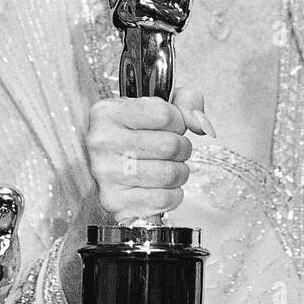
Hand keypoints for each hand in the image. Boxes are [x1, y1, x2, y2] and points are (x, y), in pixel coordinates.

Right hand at [85, 87, 212, 221]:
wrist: (112, 166)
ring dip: (180, 172)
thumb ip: (187, 102)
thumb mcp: (160, 105)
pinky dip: (173, 195)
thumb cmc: (137, 133)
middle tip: (174, 150)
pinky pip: (163, 200)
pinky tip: (162, 187)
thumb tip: (203, 126)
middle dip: (182, 148)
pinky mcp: (114, 201)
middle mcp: (101, 141)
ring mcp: (105, 173)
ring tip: (169, 167)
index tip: (170, 126)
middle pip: (170, 145)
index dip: (178, 121)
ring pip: (169, 174)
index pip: (164, 114)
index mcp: (108, 112)